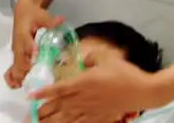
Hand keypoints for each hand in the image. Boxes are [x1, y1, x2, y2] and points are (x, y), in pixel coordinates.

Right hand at [4, 0, 64, 88]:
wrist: (22, 12)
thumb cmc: (33, 14)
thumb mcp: (42, 15)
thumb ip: (51, 20)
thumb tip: (61, 20)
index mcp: (23, 34)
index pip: (26, 44)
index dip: (31, 51)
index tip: (36, 58)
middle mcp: (18, 45)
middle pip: (20, 60)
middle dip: (27, 70)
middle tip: (37, 79)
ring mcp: (16, 52)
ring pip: (16, 67)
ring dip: (21, 76)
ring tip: (28, 87)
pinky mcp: (17, 56)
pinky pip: (12, 68)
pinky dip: (12, 78)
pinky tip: (16, 86)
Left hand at [28, 54, 157, 121]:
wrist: (142, 91)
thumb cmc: (125, 73)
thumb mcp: (107, 58)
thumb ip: (92, 57)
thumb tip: (83, 58)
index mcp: (84, 82)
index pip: (59, 88)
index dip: (44, 93)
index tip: (30, 96)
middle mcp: (84, 98)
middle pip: (59, 106)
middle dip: (43, 111)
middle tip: (30, 114)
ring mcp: (91, 109)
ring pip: (67, 117)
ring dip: (52, 121)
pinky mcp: (99, 117)